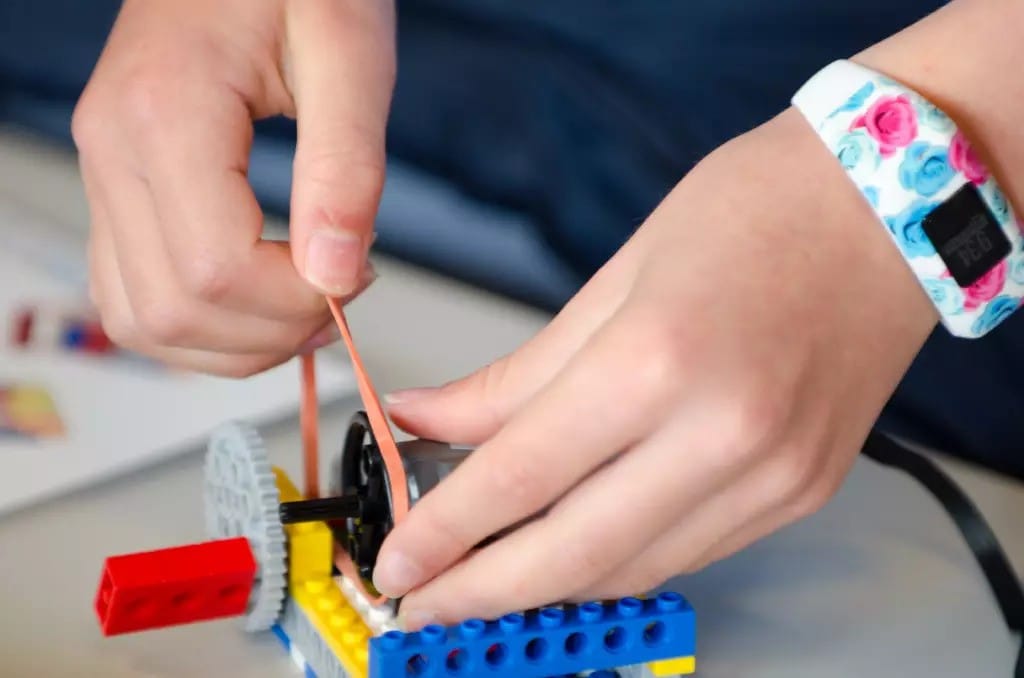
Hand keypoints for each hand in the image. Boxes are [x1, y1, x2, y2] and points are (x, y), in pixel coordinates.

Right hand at [72, 0, 394, 374]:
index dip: (294, 302)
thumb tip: (336, 275)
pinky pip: (135, 293)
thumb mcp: (348, 55)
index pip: (215, 270)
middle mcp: (112, 150)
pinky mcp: (119, 184)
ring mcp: (105, 170)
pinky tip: (260, 301)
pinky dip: (200, 323)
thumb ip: (345, 169)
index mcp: (164, 114)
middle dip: (271, 333)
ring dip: (233, 344)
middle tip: (338, 297)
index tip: (357, 276)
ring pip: (141, 321)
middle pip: (172, 311)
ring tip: (304, 308)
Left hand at [374, 108, 937, 628]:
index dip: (443, 532)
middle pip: (570, 554)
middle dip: (479, 592)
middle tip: (420, 601)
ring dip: (545, 585)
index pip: (519, 477)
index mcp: (658, 361)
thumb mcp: (613, 279)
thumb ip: (517, 375)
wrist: (894, 204)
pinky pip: (686, 553)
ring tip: (483, 578)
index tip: (396, 562)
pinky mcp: (800, 493)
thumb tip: (431, 422)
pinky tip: (571, 551)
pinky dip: (616, 562)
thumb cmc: (756, 209)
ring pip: (629, 568)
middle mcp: (722, 435)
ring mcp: (772, 476)